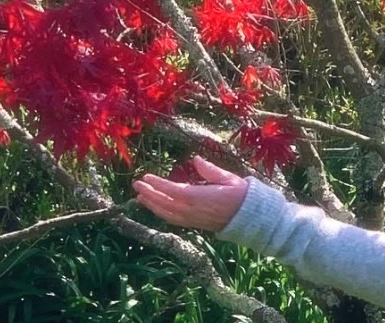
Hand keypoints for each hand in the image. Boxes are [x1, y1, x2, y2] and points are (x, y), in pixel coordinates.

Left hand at [132, 155, 248, 230]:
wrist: (248, 217)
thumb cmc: (239, 194)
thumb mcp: (228, 178)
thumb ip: (210, 170)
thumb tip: (196, 159)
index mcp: (200, 198)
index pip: (174, 191)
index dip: (158, 185)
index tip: (146, 177)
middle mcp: (192, 211)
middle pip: (165, 204)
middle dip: (149, 194)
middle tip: (136, 184)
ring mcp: (192, 219)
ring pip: (167, 214)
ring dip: (152, 205)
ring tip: (140, 196)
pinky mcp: (193, 224)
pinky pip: (173, 219)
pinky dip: (161, 213)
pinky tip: (155, 207)